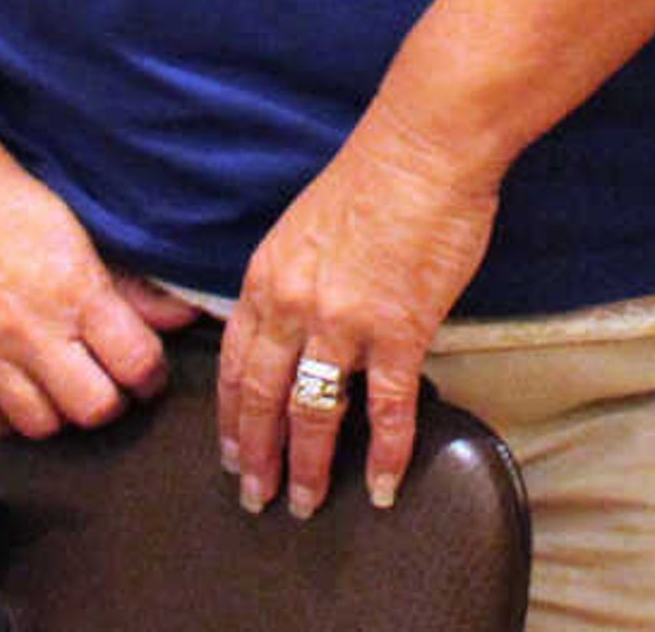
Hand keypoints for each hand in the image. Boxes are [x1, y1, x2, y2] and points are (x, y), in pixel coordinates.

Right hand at [0, 125, 197, 442]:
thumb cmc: (5, 201)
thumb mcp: (78, 232)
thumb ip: (130, 286)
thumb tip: (181, 319)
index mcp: (74, 290)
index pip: (137, 366)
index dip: (149, 374)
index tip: (141, 369)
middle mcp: (30, 330)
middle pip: (94, 409)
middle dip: (109, 398)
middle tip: (102, 378)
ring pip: (42, 426)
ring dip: (57, 410)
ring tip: (54, 382)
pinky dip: (3, 418)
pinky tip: (9, 388)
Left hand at [219, 112, 499, 522]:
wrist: (424, 148)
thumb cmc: (373, 178)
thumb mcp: (303, 228)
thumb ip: (290, 280)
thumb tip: (291, 326)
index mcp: (267, 276)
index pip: (233, 362)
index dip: (230, 416)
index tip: (231, 453)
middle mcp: (293, 305)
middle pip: (261, 398)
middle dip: (256, 456)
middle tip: (256, 497)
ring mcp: (344, 322)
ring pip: (313, 412)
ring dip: (308, 466)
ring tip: (307, 505)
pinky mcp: (399, 330)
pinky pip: (386, 408)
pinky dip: (384, 454)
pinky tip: (381, 485)